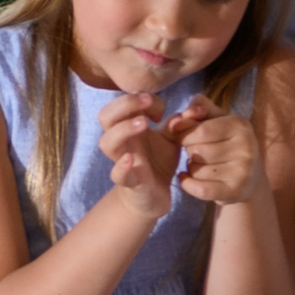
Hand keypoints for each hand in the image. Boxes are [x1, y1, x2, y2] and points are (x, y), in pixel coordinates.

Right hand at [96, 90, 176, 215]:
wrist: (154, 195)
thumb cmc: (158, 162)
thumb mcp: (171, 139)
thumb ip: (176, 123)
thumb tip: (189, 111)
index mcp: (128, 128)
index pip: (121, 104)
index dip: (139, 99)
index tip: (161, 109)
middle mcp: (121, 142)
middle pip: (105, 116)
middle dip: (125, 104)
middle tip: (146, 101)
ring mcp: (122, 161)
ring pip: (107, 143)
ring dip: (123, 129)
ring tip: (143, 123)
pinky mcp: (129, 182)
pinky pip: (117, 174)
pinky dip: (121, 166)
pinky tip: (131, 159)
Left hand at [169, 102, 262, 207]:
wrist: (250, 178)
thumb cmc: (226, 143)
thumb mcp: (217, 119)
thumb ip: (200, 108)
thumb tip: (185, 113)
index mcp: (241, 125)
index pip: (200, 130)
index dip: (184, 134)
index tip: (185, 137)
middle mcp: (247, 147)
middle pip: (197, 150)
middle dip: (189, 151)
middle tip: (198, 152)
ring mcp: (243, 171)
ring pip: (196, 170)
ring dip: (190, 168)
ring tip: (202, 165)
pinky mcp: (236, 191)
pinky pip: (200, 189)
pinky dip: (187, 184)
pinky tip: (186, 178)